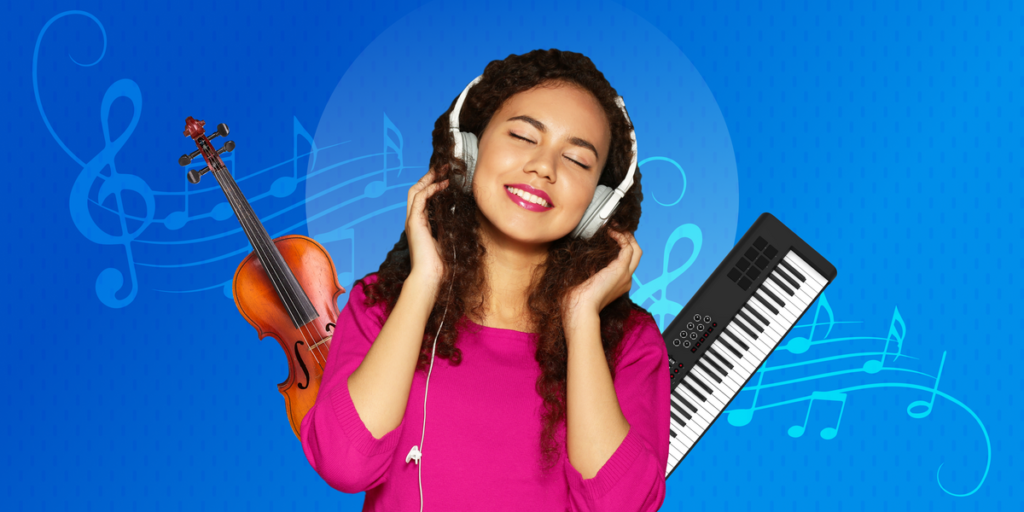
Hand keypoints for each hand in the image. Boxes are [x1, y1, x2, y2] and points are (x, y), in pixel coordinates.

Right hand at [405, 168, 449, 289]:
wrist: (430, 275)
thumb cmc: (439, 263)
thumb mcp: (446, 239)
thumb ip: (448, 227)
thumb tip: (460, 217)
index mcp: (420, 223)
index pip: (422, 198)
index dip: (432, 185)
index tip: (445, 177)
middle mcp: (414, 219)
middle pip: (416, 190)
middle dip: (428, 177)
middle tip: (442, 167)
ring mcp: (412, 220)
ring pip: (415, 191)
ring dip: (429, 179)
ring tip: (442, 171)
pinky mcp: (414, 222)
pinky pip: (420, 198)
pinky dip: (430, 189)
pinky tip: (441, 185)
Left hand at [561, 230, 641, 323]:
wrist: (580, 308)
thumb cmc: (577, 300)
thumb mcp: (584, 282)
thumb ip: (587, 271)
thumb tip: (580, 256)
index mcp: (617, 284)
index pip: (626, 262)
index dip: (621, 248)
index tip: (610, 237)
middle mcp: (625, 280)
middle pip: (636, 255)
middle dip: (628, 239)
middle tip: (616, 228)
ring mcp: (625, 275)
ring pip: (636, 250)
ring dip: (626, 236)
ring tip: (615, 227)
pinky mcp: (621, 269)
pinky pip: (627, 247)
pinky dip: (621, 237)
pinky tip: (611, 231)